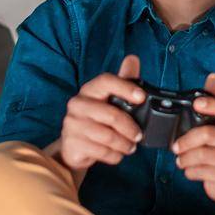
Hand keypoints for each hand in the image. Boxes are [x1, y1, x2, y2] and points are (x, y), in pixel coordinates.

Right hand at [55, 54, 146, 173]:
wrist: (73, 146)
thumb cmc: (96, 119)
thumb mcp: (110, 100)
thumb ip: (123, 80)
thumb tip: (133, 58)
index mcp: (89, 90)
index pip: (106, 81)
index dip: (125, 87)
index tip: (142, 97)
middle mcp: (77, 104)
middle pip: (111, 115)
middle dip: (130, 128)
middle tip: (139, 135)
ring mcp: (72, 124)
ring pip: (108, 136)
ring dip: (124, 145)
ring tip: (129, 147)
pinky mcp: (72, 143)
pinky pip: (101, 151)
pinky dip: (114, 155)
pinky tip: (117, 154)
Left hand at [172, 73, 214, 202]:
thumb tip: (214, 76)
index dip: (214, 104)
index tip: (195, 103)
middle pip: (208, 134)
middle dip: (186, 140)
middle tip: (175, 147)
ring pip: (202, 155)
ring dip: (185, 158)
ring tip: (180, 160)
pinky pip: (202, 171)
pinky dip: (189, 171)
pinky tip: (190, 170)